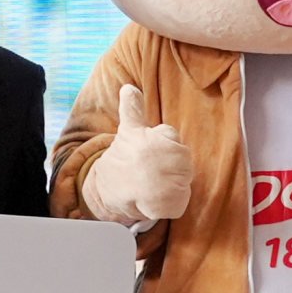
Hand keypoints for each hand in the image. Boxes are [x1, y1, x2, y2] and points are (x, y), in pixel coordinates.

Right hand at [81, 84, 194, 225]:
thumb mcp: (128, 130)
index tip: (148, 154)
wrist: (107, 193)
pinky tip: (155, 199)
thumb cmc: (123, 160)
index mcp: (149, 140)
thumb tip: (128, 88)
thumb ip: (133, 108)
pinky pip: (181, 201)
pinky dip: (171, 204)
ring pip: (184, 181)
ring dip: (173, 185)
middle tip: (153, 172)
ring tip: (153, 185)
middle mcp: (156, 160)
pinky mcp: (166, 204)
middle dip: (173, 167)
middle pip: (184, 161)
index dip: (164, 147)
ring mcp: (162, 184)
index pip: (173, 138)